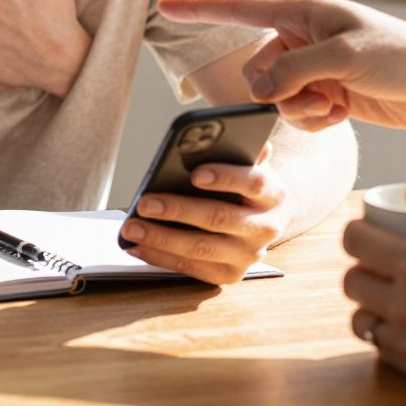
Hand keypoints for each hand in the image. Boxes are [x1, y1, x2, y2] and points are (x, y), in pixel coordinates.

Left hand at [119, 143, 287, 284]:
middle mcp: (267, 227)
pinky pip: (191, 267)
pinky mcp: (230, 274)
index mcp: (274, 193)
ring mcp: (249, 255)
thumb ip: (239, 148)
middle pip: (220, 218)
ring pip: (201, 247)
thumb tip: (228, 130)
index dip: (226, 177)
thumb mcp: (247, 163)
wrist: (263, 220)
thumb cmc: (244, 184)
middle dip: (179, 210)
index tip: (195, 174)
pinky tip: (137, 245)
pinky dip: (161, 257)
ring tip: (131, 227)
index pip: (254, 182)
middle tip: (144, 203)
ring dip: (162, 238)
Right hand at [156, 0, 405, 131]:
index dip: (199, 9)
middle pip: (255, 70)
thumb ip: (294, 71)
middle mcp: (302, 37)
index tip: (164, 6)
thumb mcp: (344, 58)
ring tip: (335, 104)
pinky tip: (342, 113)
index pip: (239, 9)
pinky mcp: (324, 93)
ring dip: (300, 109)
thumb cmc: (403, 56)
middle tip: (317, 94)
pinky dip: (314, 119)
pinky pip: (295, 113)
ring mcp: (312, 67)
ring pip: (273, 97)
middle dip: (278, 90)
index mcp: (303, 12)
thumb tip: (260, 92)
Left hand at [343, 184, 405, 402]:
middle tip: (386, 262)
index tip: (371, 231)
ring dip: (370, 304)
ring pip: (360, 320)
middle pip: (351, 280)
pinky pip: (381, 349)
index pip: (354, 242)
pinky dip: (387, 334)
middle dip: (363, 265)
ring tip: (396, 295)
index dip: (358, 231)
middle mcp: (405, 306)